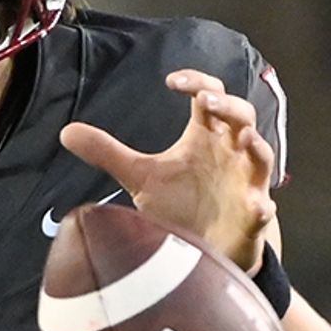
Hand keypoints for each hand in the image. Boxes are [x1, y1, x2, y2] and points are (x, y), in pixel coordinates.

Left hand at [61, 71, 276, 264]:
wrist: (200, 248)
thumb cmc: (180, 205)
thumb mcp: (140, 176)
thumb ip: (108, 153)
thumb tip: (66, 133)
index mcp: (205, 137)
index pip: (210, 96)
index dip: (197, 82)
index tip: (171, 82)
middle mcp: (230, 153)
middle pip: (242, 115)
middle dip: (228, 105)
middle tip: (206, 101)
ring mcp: (245, 183)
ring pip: (262, 155)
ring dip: (256, 145)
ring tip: (244, 138)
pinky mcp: (252, 216)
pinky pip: (264, 209)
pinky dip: (262, 207)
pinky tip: (258, 207)